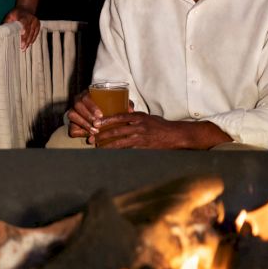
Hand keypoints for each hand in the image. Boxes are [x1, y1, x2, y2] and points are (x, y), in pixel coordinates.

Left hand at [2, 7, 39, 49]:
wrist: (26, 9)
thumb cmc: (16, 14)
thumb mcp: (10, 16)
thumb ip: (7, 23)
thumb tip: (1, 31)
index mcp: (23, 15)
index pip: (24, 22)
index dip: (23, 27)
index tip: (22, 33)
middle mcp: (31, 18)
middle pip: (29, 30)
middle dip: (25, 39)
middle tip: (21, 46)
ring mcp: (35, 22)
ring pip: (32, 33)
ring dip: (28, 41)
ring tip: (24, 48)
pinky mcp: (38, 26)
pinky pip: (35, 34)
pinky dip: (31, 40)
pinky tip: (28, 45)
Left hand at [94, 113, 226, 149]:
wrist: (176, 135)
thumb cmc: (160, 125)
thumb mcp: (147, 116)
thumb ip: (134, 116)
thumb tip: (121, 114)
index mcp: (139, 116)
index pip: (119, 116)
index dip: (106, 121)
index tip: (95, 124)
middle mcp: (139, 126)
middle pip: (116, 131)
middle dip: (102, 135)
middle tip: (91, 138)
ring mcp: (142, 138)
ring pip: (120, 142)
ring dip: (107, 146)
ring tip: (97, 148)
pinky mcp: (144, 147)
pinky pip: (128, 150)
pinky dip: (118, 152)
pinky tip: (110, 154)